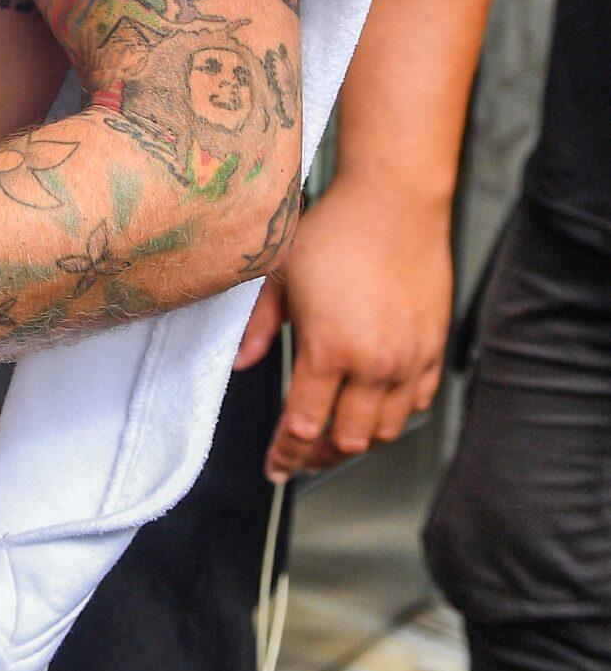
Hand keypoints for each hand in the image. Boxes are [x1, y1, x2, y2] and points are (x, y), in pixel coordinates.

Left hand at [234, 171, 453, 480]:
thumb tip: (238, 363)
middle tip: (300, 456)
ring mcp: (409, 359)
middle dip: (318, 456)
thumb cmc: (336, 230)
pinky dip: (394, 417)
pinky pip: (416, 403)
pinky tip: (374, 411)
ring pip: (385, 430)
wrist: (394, 203)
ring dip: (356, 442)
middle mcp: (375, 363)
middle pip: (346, 439)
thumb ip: (258, 326)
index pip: (304, 424)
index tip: (276, 467)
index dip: (286, 453)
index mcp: (331, 349)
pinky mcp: (432, 348)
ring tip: (332, 439)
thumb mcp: (279, 274)